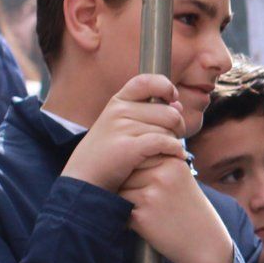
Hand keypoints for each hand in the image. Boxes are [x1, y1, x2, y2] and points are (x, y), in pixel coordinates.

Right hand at [62, 74, 188, 192]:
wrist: (85, 181)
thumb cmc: (109, 155)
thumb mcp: (122, 127)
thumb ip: (149, 113)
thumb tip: (177, 106)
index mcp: (117, 102)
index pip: (146, 81)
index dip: (165, 87)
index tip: (172, 99)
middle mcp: (118, 111)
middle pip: (169, 112)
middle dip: (178, 127)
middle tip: (172, 138)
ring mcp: (122, 128)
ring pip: (169, 129)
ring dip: (174, 142)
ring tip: (165, 150)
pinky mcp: (128, 147)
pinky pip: (165, 142)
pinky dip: (176, 150)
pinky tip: (177, 156)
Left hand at [119, 155, 233, 262]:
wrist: (206, 245)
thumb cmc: (191, 212)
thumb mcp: (182, 180)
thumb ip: (158, 167)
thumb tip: (123, 161)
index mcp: (173, 163)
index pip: (139, 157)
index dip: (140, 173)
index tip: (154, 187)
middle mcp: (162, 175)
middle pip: (127, 173)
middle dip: (131, 186)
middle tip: (152, 202)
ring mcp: (151, 195)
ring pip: (120, 190)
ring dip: (127, 202)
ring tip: (150, 213)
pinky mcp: (141, 215)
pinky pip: (120, 209)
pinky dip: (129, 218)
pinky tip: (148, 224)